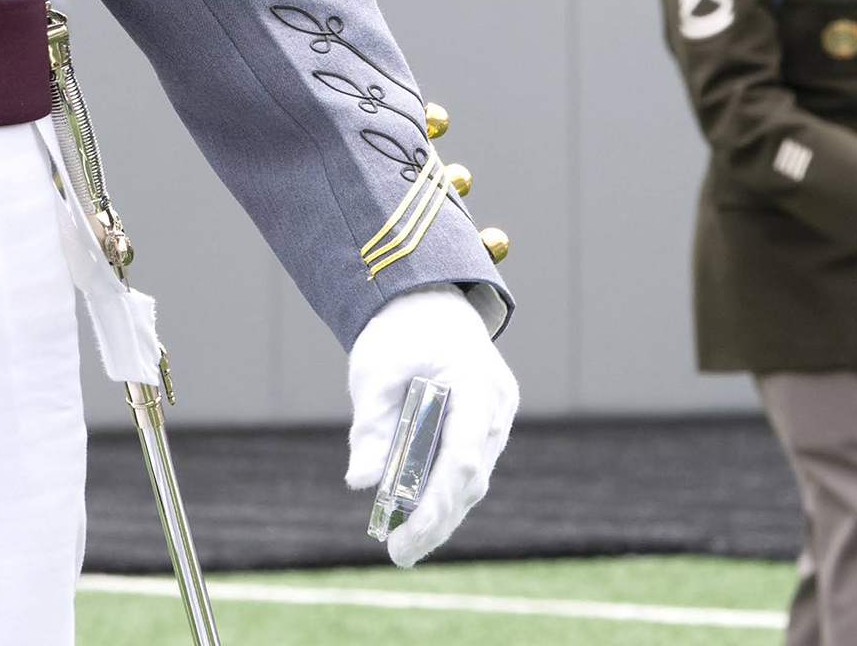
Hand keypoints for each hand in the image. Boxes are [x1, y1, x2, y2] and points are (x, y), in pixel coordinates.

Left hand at [344, 285, 517, 565]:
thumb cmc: (401, 332)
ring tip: (404, 544)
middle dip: (437, 521)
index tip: (408, 537)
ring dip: (440, 513)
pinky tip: (419, 517)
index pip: (462, 457)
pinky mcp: (486, 426)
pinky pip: (468, 467)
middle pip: (471, 478)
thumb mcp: (377, 371)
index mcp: (477, 384)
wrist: (427, 301)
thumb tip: (360, 481)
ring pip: (472, 479)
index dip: (438, 504)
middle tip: (399, 554)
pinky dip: (444, 492)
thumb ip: (372, 425)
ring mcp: (497, 417)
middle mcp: (496, 406)